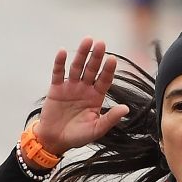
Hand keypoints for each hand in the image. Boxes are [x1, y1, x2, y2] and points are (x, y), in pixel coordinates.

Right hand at [35, 37, 130, 155]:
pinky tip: (62, 52)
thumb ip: (110, 119)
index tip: (112, 59)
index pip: (104, 80)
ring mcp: (70, 87)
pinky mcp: (56, 89)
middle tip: (101, 43)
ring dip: (81, 54)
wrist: (55, 140)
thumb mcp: (96, 129)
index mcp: (96, 97)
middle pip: (91, 69)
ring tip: (87, 40)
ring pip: (77, 67)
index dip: (108, 70)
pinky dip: (59, 63)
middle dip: (96, 57)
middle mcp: (85, 89)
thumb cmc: (77, 136)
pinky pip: (58, 73)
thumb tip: (126, 109)